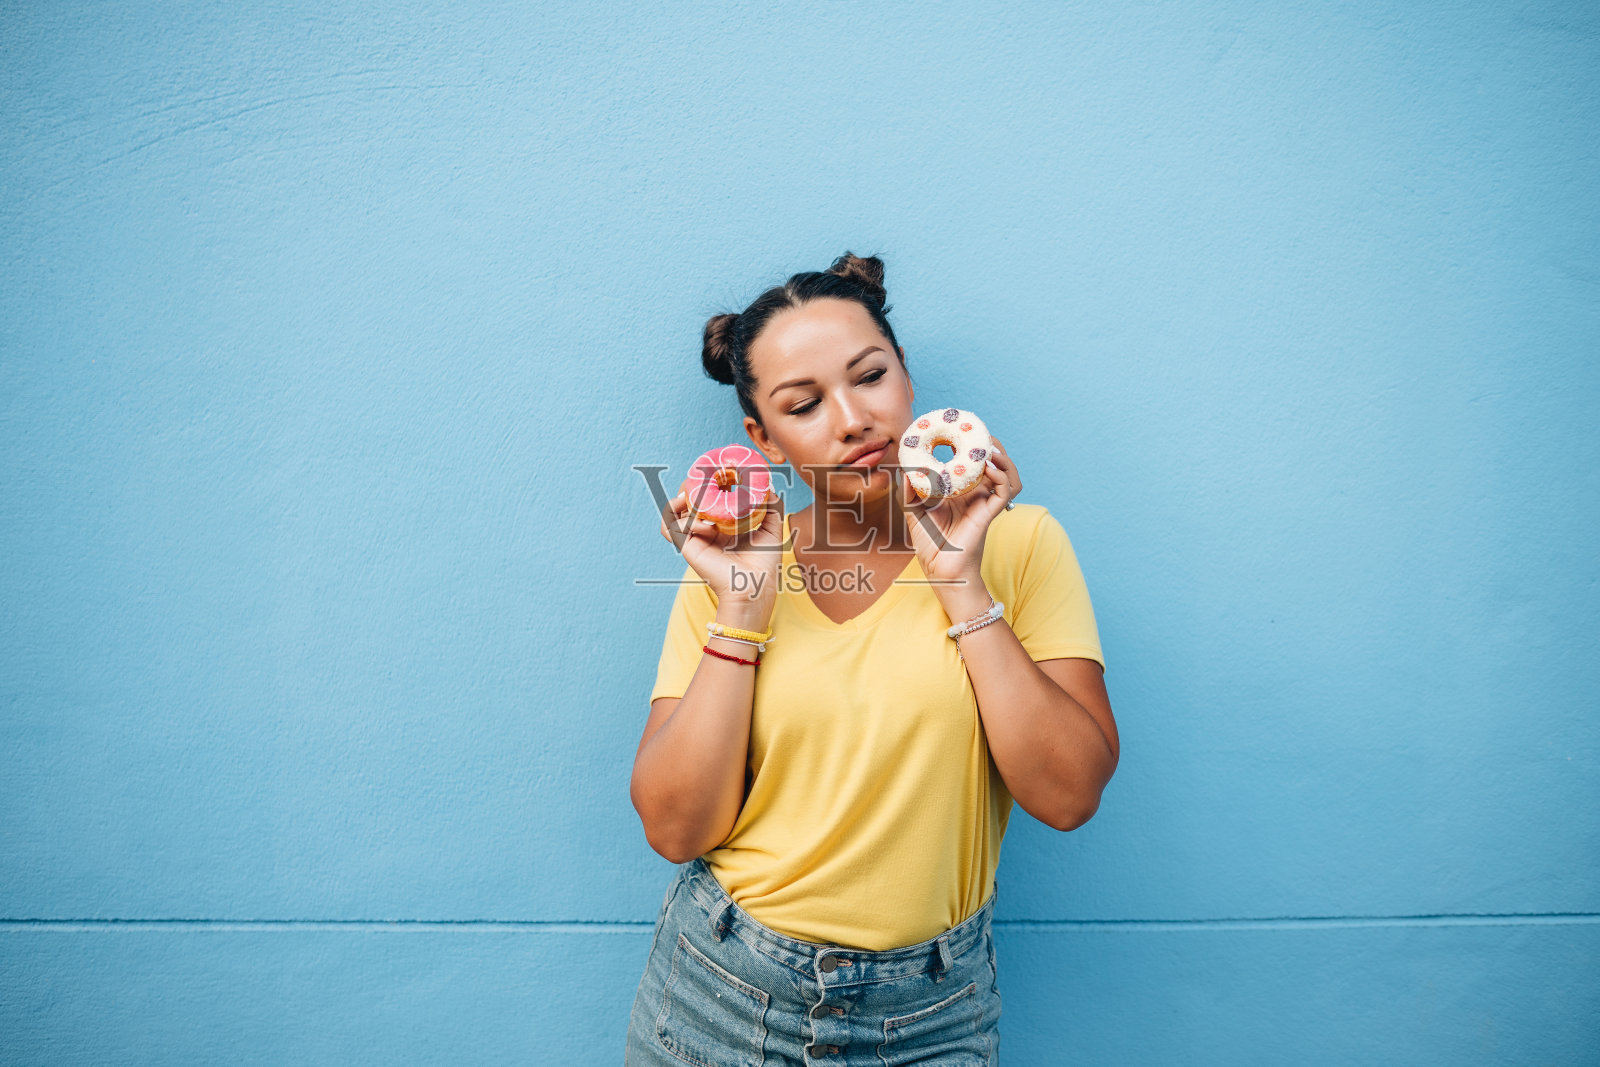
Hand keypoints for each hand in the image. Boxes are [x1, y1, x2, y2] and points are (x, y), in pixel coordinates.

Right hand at [658, 479, 783, 623]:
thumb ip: (771, 506)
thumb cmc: (764, 563)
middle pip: (687, 499)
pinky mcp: (688, 547)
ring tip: (694, 495)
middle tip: (706, 478)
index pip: (707, 497)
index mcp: (721, 525)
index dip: (708, 482)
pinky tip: (705, 524)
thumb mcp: (771, 528)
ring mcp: (695, 537)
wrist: (755, 586)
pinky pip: (673, 527)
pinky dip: (683, 520)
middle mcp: (705, 529)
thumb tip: (769, 487)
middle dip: (692, 484)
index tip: (718, 471)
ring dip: (681, 498)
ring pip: (673, 511)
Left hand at [899, 436, 1020, 591]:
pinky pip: (1005, 491)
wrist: (939, 570)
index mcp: (961, 491)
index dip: (973, 445)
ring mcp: (984, 503)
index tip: (963, 430)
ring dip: (1003, 459)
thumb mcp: (914, 512)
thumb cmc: (929, 544)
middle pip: (995, 463)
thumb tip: (905, 470)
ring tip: (990, 447)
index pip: (974, 462)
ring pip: (1007, 475)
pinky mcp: (989, 514)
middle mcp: (976, 494)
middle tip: (982, 433)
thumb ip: (909, 491)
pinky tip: (989, 467)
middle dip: (993, 446)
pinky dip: (1002, 476)